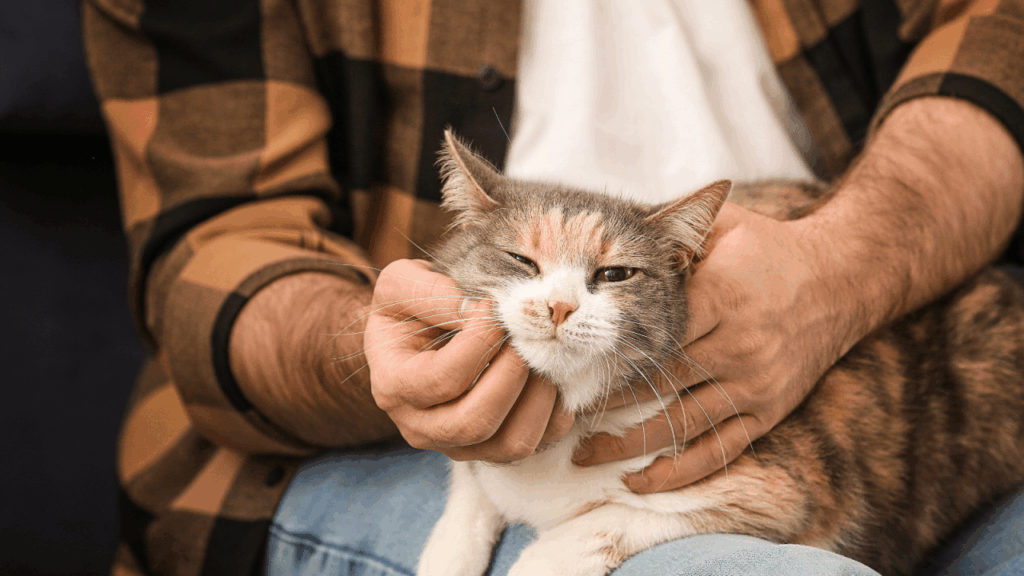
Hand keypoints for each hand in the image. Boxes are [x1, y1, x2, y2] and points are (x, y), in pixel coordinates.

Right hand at [366, 259, 573, 461]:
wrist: (416, 333)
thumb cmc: (409, 307)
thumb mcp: (403, 284)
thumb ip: (434, 293)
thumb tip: (483, 313)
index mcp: (393, 387)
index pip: (444, 379)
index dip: (480, 341)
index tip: (496, 305)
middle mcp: (421, 428)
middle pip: (476, 422)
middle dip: (512, 374)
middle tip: (526, 335)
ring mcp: (459, 446)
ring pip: (512, 444)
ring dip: (539, 397)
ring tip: (542, 354)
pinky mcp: (493, 449)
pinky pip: (538, 443)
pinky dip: (555, 412)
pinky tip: (550, 374)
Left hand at [574, 202, 848, 491]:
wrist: (842, 278)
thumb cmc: (769, 249)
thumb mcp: (723, 226)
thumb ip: (673, 234)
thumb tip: (615, 230)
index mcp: (720, 300)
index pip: (653, 334)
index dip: (608, 352)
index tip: (569, 365)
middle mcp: (737, 347)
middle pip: (659, 383)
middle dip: (605, 401)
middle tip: (561, 411)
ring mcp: (753, 384)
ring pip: (682, 423)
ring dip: (630, 444)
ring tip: (585, 454)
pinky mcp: (767, 411)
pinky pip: (720, 450)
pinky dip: (680, 472)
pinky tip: (640, 482)